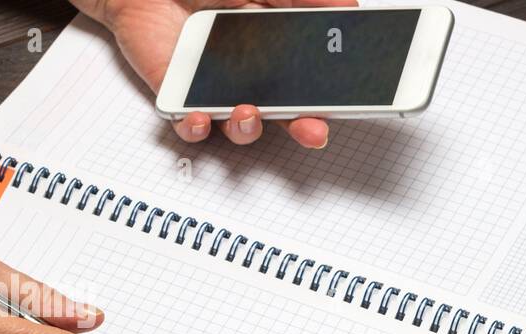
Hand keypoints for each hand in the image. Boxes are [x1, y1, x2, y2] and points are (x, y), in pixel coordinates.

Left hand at [75, 0, 356, 148]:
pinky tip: (201, 118)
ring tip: (248, 113)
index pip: (308, 85)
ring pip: (240, 127)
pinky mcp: (178, 96)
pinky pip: (189, 125)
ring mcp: (214, 89)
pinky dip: (195, 128)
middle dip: (302, 126)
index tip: (344, 105)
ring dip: (249, 128)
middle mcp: (247, 76)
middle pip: (283, 114)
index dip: (326, 99)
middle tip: (313, 130)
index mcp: (273, 51)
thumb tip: (346, 5)